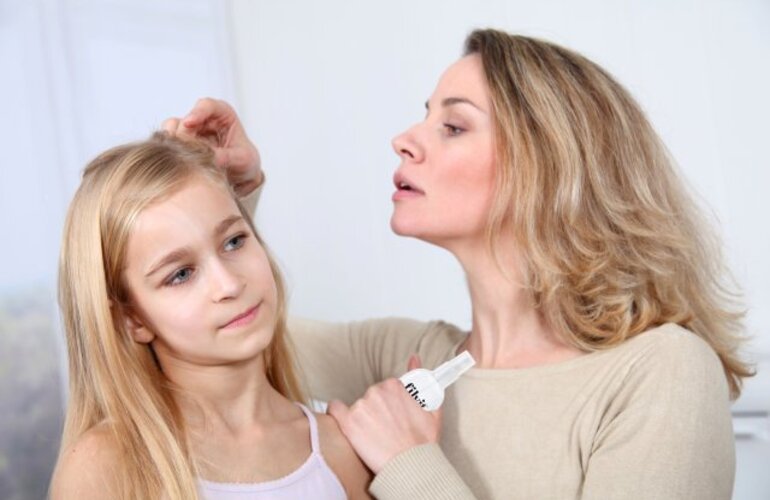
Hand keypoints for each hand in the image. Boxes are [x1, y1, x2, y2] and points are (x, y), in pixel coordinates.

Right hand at [162, 98, 261, 195]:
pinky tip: (178, 160)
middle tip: (186, 151)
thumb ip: (226, 157)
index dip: (197, 113)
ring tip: (185, 158)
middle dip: (184, 135)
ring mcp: (190, 130)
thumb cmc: (245, 162)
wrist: (240, 175)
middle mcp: (204, 118)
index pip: (207, 106)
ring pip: (172, 128)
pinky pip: (168, 140)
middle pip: (185, 119)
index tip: (189, 123)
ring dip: (175, 142)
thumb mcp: (242, 160)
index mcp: (223, 114)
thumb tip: (209, 158)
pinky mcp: (181, 141)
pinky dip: (170, 149)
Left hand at [327, 355, 441, 472]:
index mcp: (394, 386)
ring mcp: (361, 407)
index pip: (386, 389)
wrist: (412, 466)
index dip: (389, 404)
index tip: (392, 416)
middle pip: (371, 397)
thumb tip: (414, 358)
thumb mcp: (431, 406)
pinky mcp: (349, 423)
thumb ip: (421, 377)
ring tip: (375, 437)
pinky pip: (335, 409)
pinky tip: (345, 422)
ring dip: (363, 418)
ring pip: (358, 407)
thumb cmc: (422, 441)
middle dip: (377, 411)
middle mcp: (376, 392)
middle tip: (386, 429)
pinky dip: (337, 412)